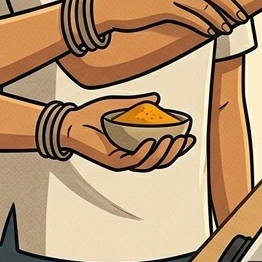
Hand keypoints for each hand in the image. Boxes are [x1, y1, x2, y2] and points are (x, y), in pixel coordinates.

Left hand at [60, 93, 194, 171]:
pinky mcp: (112, 161)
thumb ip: (137, 103)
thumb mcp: (119, 105)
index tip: (190, 137)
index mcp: (134, 144)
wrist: (70, 122)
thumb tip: (156, 98)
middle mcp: (130, 155)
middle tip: (185, 140)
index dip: (177, 147)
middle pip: (159, 160)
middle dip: (175, 152)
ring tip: (171, 140)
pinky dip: (143, 153)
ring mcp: (122, 160)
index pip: (161, 150)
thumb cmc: (91, 115)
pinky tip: (150, 144)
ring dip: (162, 153)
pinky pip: (132, 161)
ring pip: (148, 163)